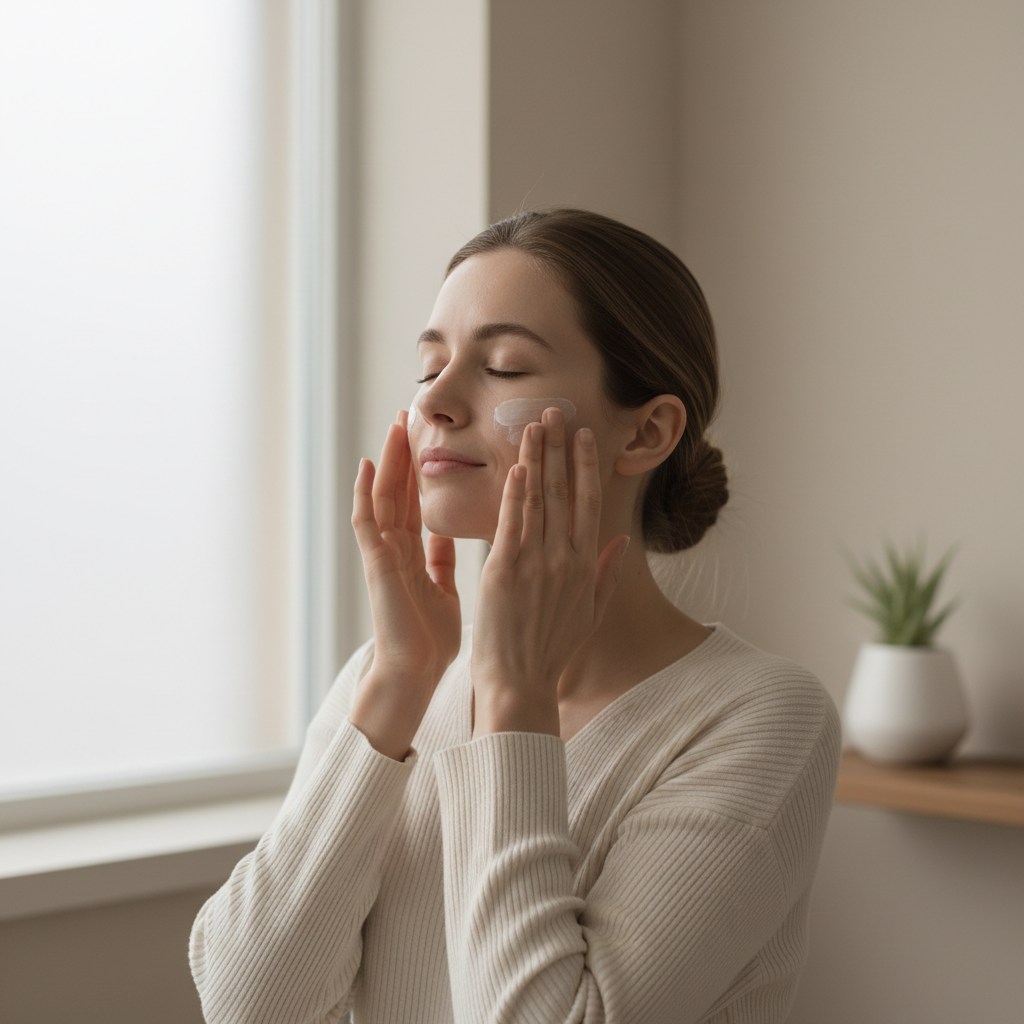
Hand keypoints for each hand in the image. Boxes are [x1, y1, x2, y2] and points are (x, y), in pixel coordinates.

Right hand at [349, 412, 462, 757]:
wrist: (415, 673)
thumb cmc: (429, 639)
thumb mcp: (442, 588)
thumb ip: (439, 560)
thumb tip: (444, 534)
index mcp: (413, 553)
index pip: (415, 502)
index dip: (419, 470)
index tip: (427, 439)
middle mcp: (395, 548)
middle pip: (397, 491)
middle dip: (402, 454)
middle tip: (408, 416)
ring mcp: (382, 554)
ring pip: (382, 497)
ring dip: (387, 461)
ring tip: (394, 426)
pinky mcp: (376, 564)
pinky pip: (367, 522)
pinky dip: (366, 493)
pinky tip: (370, 466)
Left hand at [470, 408, 629, 737]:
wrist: (519, 683)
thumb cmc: (551, 650)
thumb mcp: (590, 612)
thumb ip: (607, 572)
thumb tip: (623, 538)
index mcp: (584, 566)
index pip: (588, 503)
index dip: (586, 466)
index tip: (584, 436)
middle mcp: (563, 559)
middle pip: (563, 492)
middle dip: (560, 448)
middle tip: (556, 412)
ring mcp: (534, 564)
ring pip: (538, 500)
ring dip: (537, 458)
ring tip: (535, 424)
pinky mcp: (504, 571)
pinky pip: (512, 524)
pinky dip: (516, 493)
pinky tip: (518, 464)